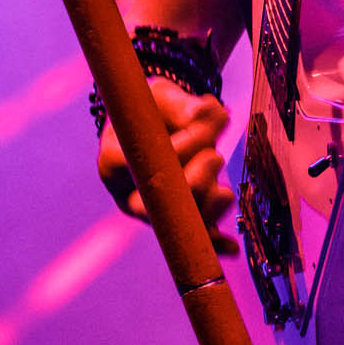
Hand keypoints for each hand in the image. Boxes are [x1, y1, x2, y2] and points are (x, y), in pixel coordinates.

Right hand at [97, 76, 236, 256]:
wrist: (155, 128)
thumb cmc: (153, 110)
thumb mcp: (159, 96)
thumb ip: (182, 103)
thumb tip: (209, 113)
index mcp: (113, 162)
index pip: (141, 162)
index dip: (179, 147)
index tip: (200, 125)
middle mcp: (129, 195)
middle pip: (159, 203)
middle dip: (197, 179)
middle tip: (214, 154)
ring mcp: (152, 214)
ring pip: (182, 221)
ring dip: (212, 198)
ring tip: (220, 171)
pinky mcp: (173, 224)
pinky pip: (194, 239)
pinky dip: (213, 242)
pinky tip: (230, 247)